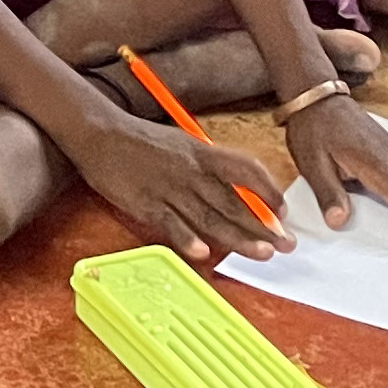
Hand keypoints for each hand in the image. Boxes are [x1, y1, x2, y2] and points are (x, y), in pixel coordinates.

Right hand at [76, 111, 292, 264]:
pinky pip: (172, 224)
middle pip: (234, 202)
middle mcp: (192, 171)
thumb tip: (235, 191)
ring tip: (263, 253)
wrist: (101, 134)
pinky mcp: (147, 204)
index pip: (247, 170)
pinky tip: (204, 253)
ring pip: (211, 217)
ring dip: (239, 237)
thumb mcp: (182, 145)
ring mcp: (170, 188)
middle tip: (287, 245)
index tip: (283, 212)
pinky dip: (188, 238)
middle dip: (264, 226)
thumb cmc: (142, 141)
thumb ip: (208, 167)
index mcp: (202, 152)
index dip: (269, 191)